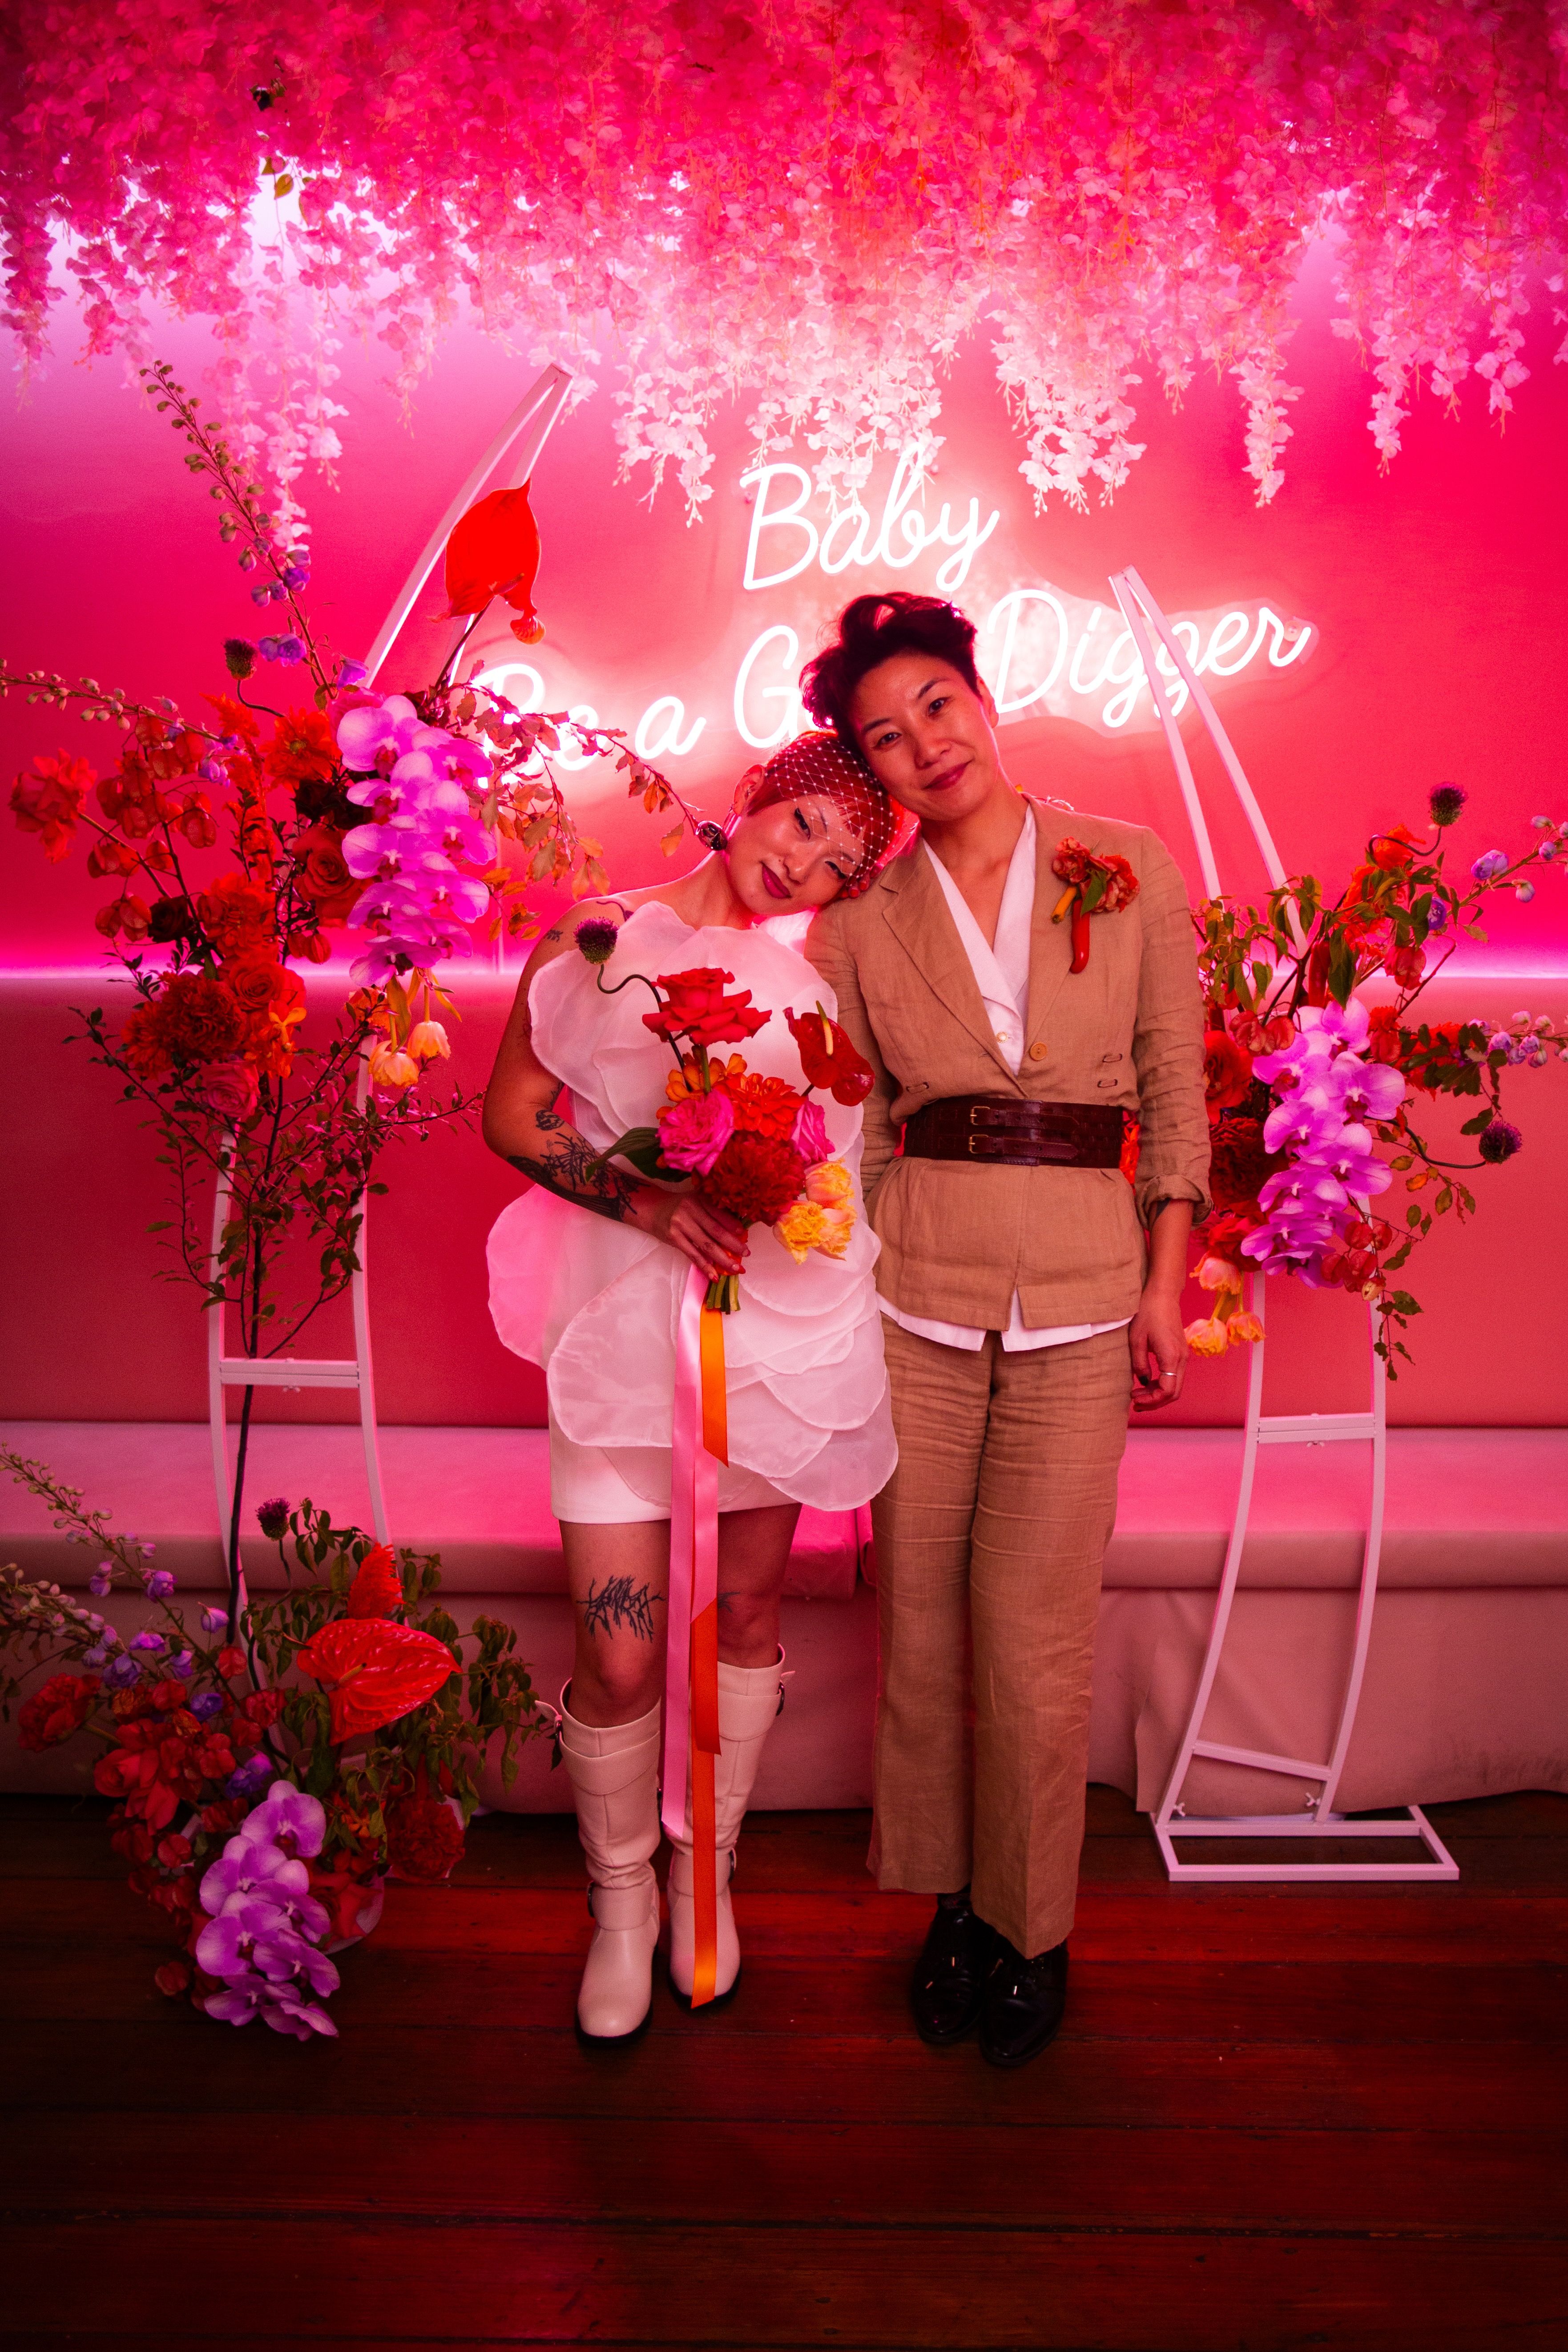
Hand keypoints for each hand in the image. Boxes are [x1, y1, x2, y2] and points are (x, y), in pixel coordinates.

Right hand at [629, 1187, 749, 1282]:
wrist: (653, 1209)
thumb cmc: (681, 1206)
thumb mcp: (697, 1200)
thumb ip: (713, 1210)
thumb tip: (738, 1229)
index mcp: (700, 1199)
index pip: (720, 1214)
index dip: (734, 1226)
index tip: (745, 1236)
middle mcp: (690, 1210)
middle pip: (716, 1231)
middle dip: (733, 1245)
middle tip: (746, 1253)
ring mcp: (681, 1225)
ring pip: (706, 1246)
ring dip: (723, 1259)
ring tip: (736, 1268)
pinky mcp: (674, 1238)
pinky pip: (693, 1255)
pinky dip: (705, 1266)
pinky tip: (715, 1276)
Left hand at [1128, 1286, 1186, 1412]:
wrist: (1163, 1295)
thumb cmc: (1148, 1313)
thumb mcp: (1136, 1340)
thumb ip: (1139, 1364)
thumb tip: (1142, 1382)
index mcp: (1171, 1357)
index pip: (1167, 1391)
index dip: (1152, 1400)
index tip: (1135, 1400)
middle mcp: (1181, 1359)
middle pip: (1174, 1393)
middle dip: (1155, 1402)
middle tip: (1136, 1403)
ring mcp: (1183, 1356)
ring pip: (1175, 1386)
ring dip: (1158, 1394)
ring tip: (1138, 1396)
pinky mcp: (1179, 1353)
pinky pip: (1173, 1376)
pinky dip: (1161, 1384)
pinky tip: (1146, 1384)